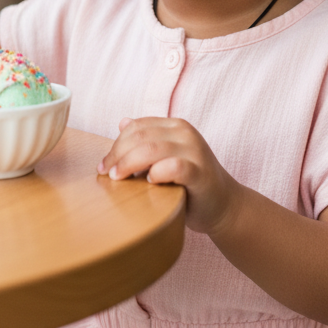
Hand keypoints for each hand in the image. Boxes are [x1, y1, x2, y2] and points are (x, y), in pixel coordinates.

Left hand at [99, 117, 240, 234]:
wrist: (224, 205)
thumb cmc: (189, 183)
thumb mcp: (167, 157)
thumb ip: (148, 141)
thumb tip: (122, 122)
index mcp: (176, 126)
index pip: (137, 127)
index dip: (116, 145)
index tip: (103, 165)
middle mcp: (186, 133)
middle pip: (140, 136)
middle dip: (118, 155)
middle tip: (107, 174)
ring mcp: (195, 151)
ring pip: (151, 148)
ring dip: (128, 164)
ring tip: (118, 179)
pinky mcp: (200, 172)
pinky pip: (173, 167)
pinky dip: (156, 173)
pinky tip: (148, 182)